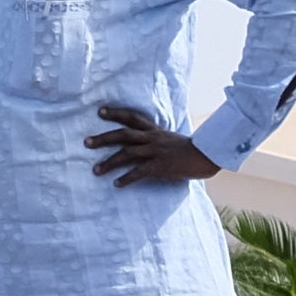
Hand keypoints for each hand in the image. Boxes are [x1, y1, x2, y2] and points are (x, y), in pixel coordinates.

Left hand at [88, 104, 221, 187]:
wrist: (209, 156)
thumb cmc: (191, 150)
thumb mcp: (171, 139)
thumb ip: (156, 140)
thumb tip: (142, 143)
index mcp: (155, 131)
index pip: (133, 117)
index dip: (116, 113)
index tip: (100, 111)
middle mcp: (153, 138)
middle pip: (123, 134)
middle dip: (103, 139)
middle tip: (86, 142)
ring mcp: (156, 152)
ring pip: (127, 154)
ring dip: (109, 163)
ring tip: (95, 171)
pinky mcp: (160, 166)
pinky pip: (139, 172)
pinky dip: (126, 178)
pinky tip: (117, 184)